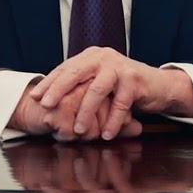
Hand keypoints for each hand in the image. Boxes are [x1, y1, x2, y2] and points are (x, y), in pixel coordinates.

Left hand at [30, 47, 192, 139]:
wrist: (160, 86)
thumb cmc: (124, 87)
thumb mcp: (100, 82)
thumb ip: (81, 85)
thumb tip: (49, 99)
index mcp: (91, 56)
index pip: (65, 68)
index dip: (49, 83)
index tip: (33, 97)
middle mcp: (103, 58)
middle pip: (76, 73)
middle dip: (58, 90)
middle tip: (45, 106)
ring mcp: (119, 67)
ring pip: (97, 90)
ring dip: (86, 112)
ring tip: (78, 130)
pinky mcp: (134, 79)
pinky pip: (120, 104)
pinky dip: (112, 122)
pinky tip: (106, 135)